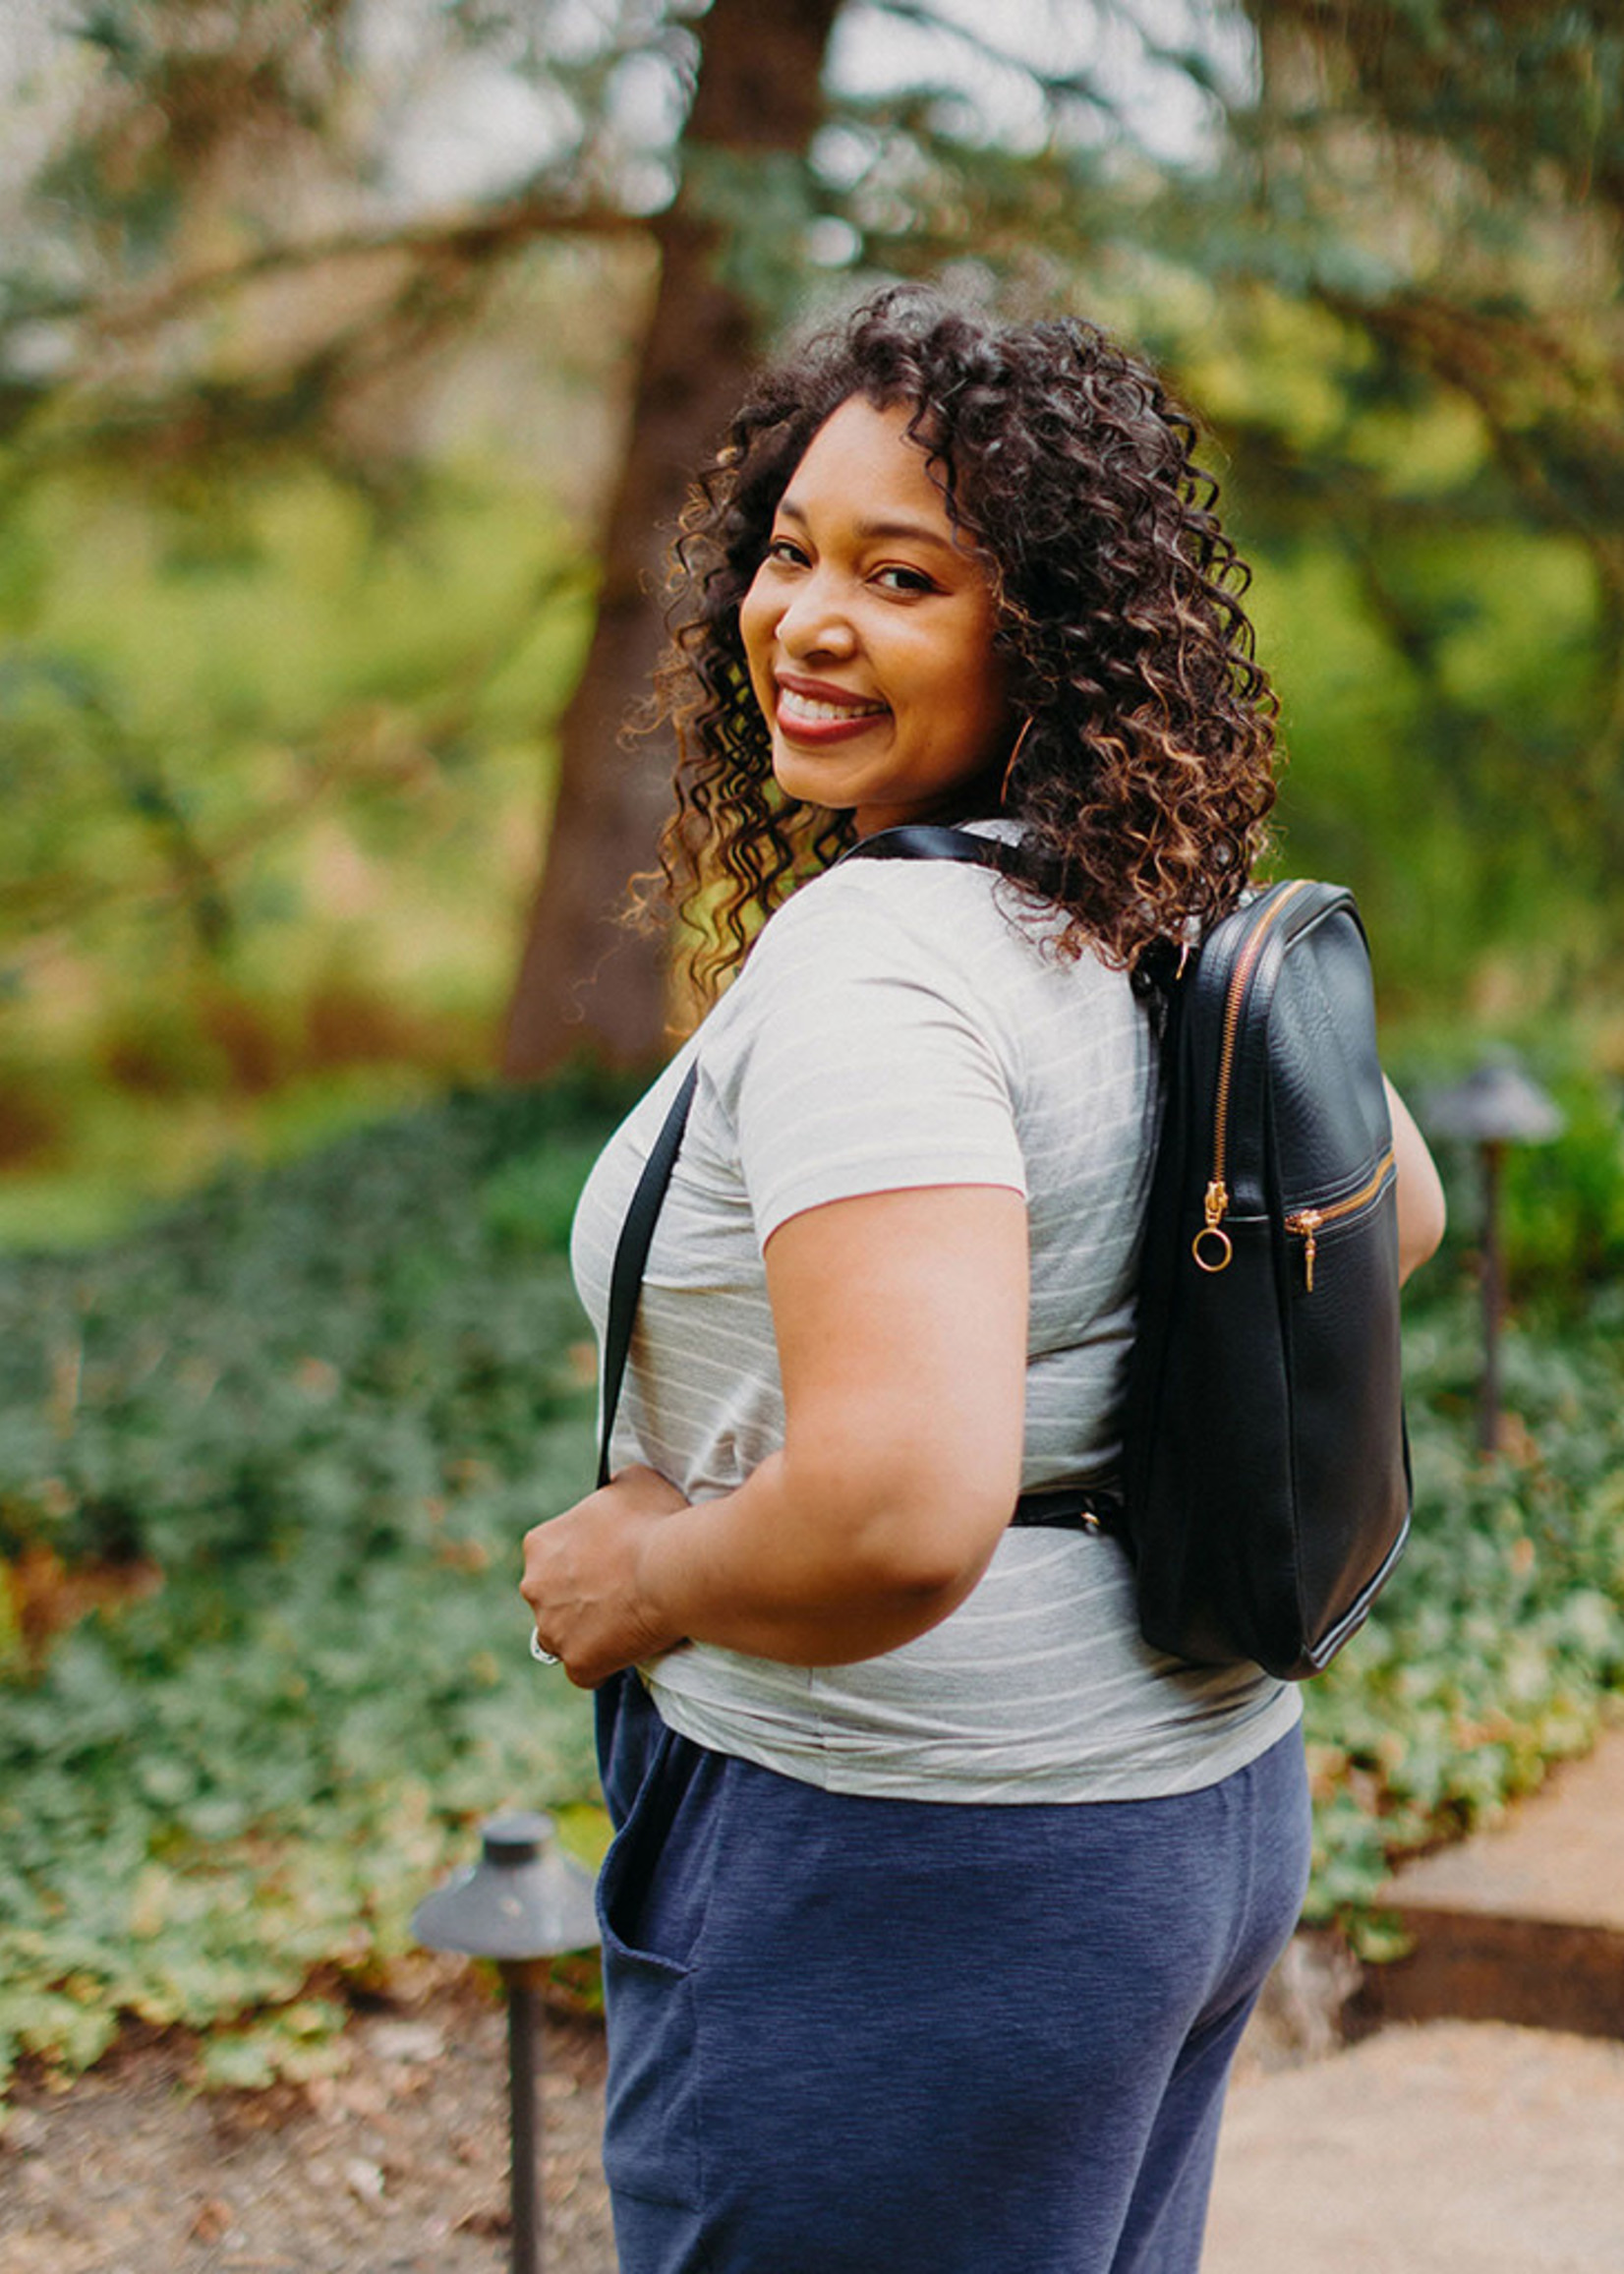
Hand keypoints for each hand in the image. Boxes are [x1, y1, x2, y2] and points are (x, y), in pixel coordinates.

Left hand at [520, 1465, 689, 1687]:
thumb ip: (614, 1489)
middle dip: (578, 1598)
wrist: (672, 1570)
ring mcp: (553, 1630)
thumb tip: (617, 1488)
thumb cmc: (656, 1521)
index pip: (552, 1556)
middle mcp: (535, 1587)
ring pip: (563, 1637)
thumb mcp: (634, 1482)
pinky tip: (629, 1650)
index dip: (584, 1560)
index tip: (611, 1562)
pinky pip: (587, 1670)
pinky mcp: (577, 1663)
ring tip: (626, 1624)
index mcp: (541, 1543)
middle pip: (552, 1599)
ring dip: (587, 1633)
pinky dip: (604, 1664)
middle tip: (621, 1593)